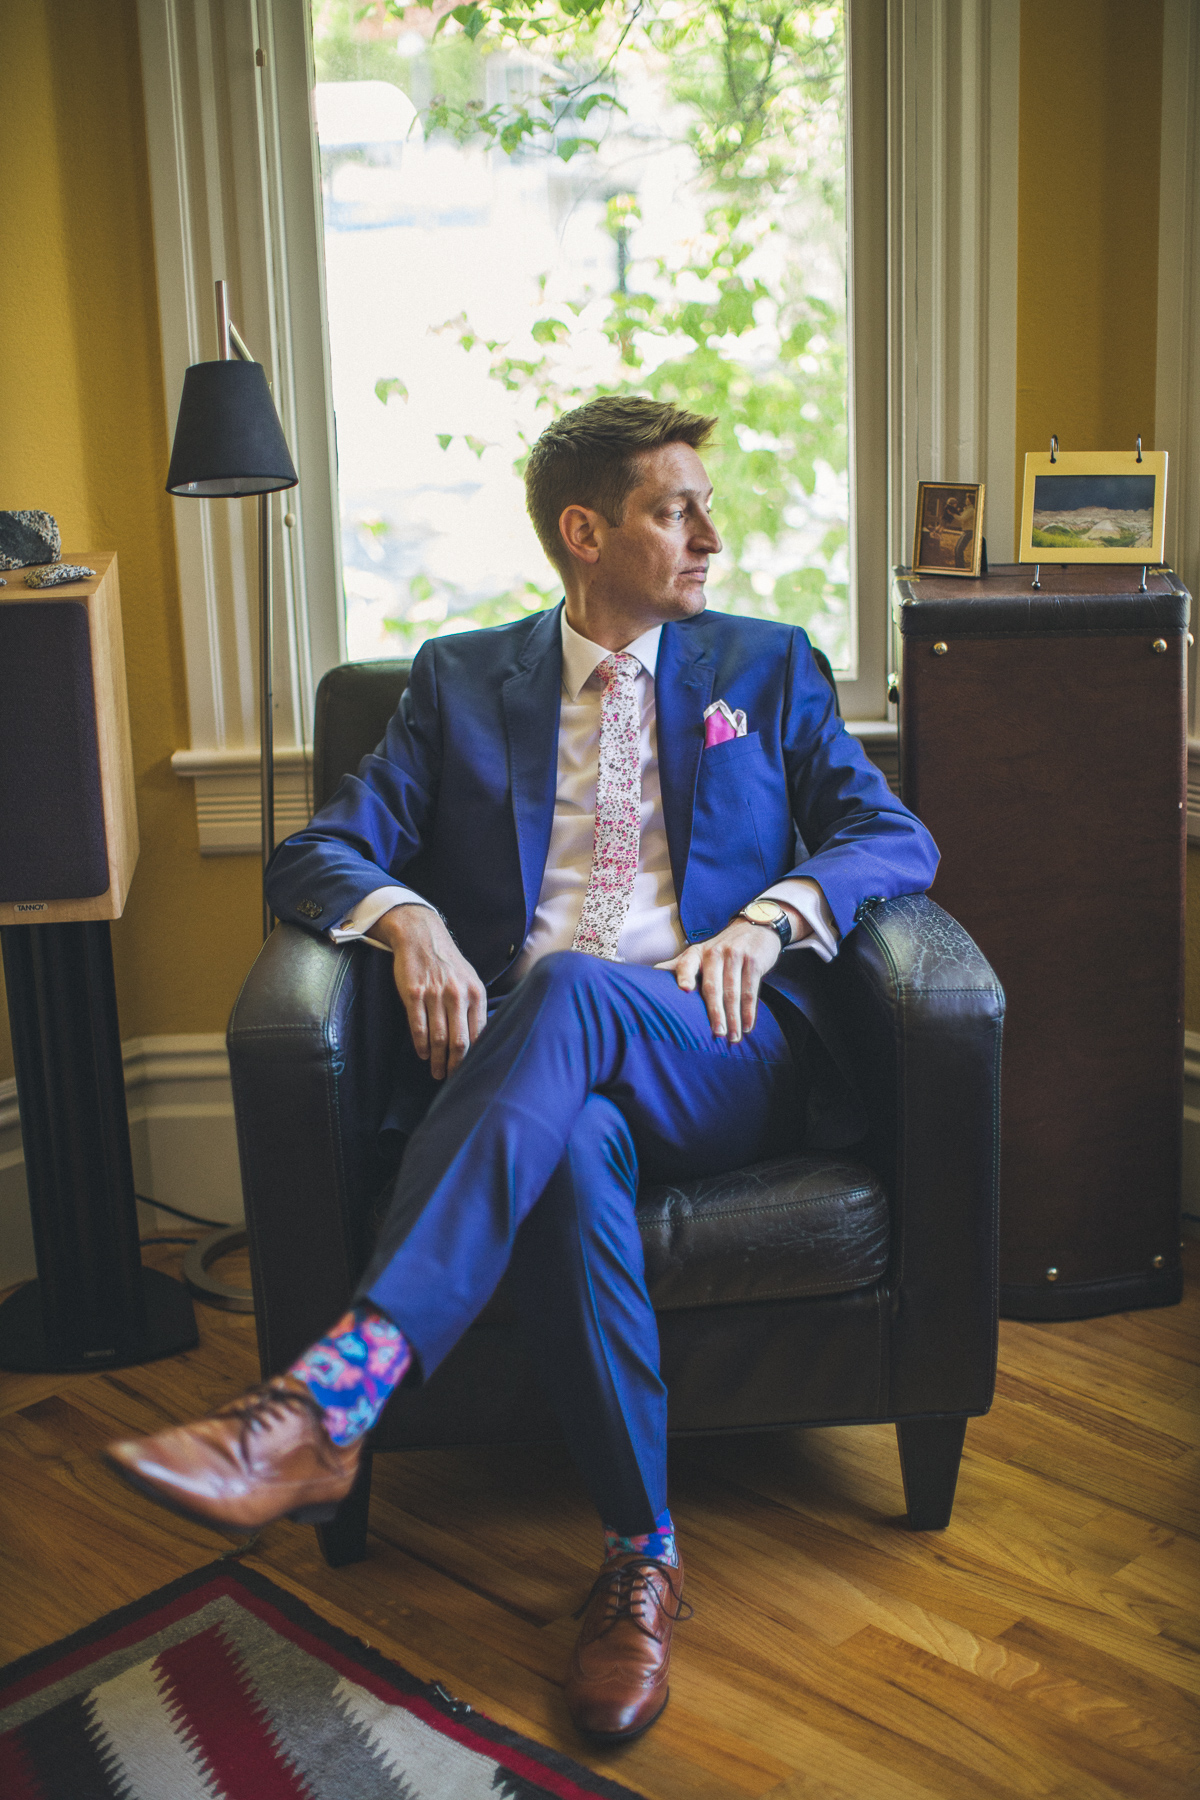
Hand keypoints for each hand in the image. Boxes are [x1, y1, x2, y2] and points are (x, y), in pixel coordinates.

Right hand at [368, 905, 486, 1078]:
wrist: (422, 936)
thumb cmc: (448, 963)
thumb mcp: (470, 980)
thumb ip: (475, 1007)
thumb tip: (480, 1039)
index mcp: (475, 994)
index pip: (479, 1034)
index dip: (475, 1057)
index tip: (471, 1071)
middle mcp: (457, 995)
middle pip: (460, 1041)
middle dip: (456, 1065)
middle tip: (452, 1079)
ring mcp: (434, 995)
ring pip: (438, 1037)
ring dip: (438, 1060)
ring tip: (436, 1073)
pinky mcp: (413, 994)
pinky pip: (418, 1026)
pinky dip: (421, 1044)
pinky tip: (423, 1054)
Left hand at [657, 904, 806, 1042]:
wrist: (756, 928)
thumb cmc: (722, 948)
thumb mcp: (700, 952)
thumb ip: (679, 966)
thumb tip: (651, 976)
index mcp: (696, 953)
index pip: (686, 964)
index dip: (684, 976)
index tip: (685, 990)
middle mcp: (714, 953)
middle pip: (713, 987)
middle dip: (715, 1013)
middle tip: (716, 1034)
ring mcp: (735, 956)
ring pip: (733, 992)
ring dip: (734, 1018)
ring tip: (733, 1037)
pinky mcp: (753, 962)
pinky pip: (750, 990)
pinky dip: (749, 1011)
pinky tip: (747, 1026)